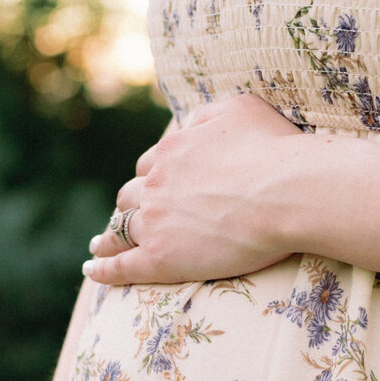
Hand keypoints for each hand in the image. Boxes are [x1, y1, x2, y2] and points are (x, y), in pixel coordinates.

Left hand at [83, 94, 299, 286]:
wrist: (286, 193)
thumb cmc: (274, 150)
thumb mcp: (240, 109)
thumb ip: (207, 114)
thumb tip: (188, 122)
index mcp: (172, 151)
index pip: (150, 165)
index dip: (153, 177)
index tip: (156, 187)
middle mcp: (156, 185)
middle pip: (131, 195)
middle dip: (130, 204)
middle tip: (129, 215)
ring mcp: (155, 222)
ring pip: (121, 228)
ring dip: (109, 235)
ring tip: (101, 244)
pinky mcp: (160, 259)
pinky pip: (122, 266)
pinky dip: (104, 269)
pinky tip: (93, 270)